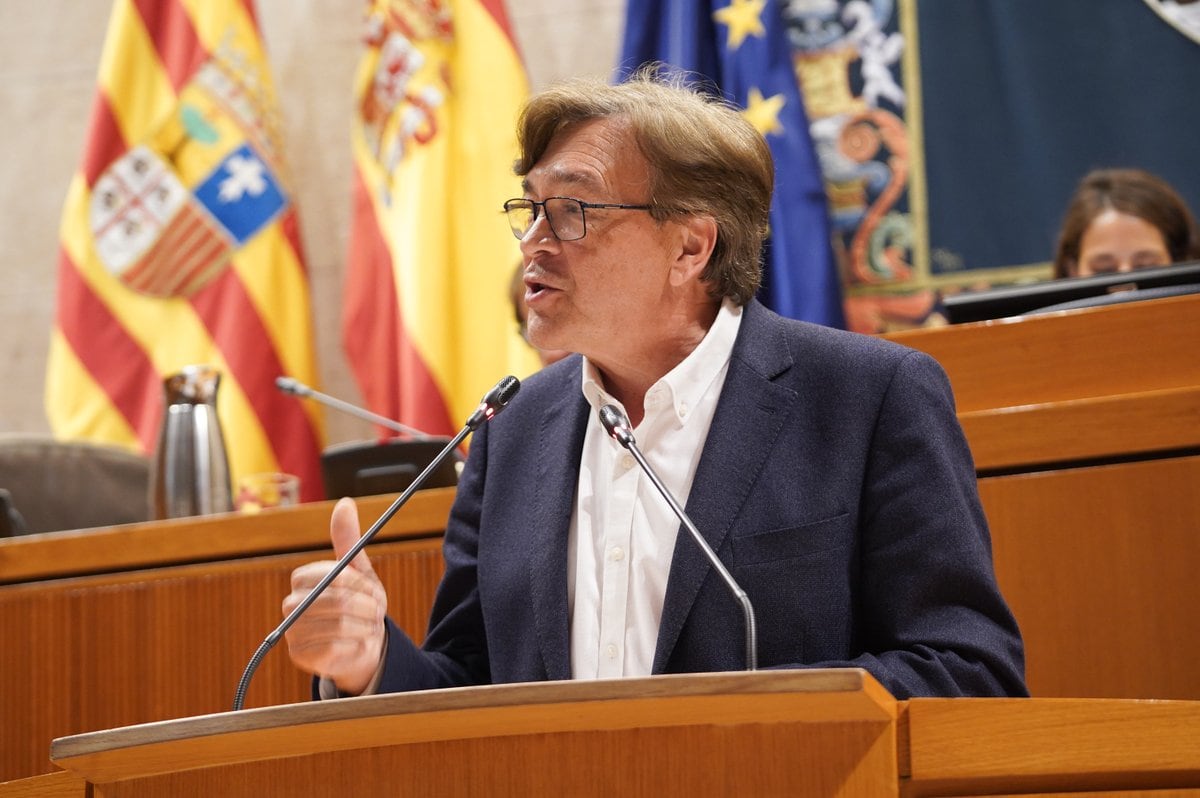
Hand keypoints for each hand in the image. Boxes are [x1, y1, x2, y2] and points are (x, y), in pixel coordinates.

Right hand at [283, 497, 387, 694]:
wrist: (362, 644)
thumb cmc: (359, 604)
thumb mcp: (358, 570)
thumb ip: (348, 539)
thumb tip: (344, 504)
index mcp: (303, 578)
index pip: (333, 575)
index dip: (359, 584)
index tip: (373, 589)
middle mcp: (291, 604)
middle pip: (336, 601)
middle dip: (366, 606)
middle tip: (377, 611)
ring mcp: (293, 631)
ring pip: (339, 625)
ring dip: (364, 626)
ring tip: (369, 626)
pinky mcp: (300, 656)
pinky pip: (334, 648)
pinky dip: (355, 645)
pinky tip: (358, 643)